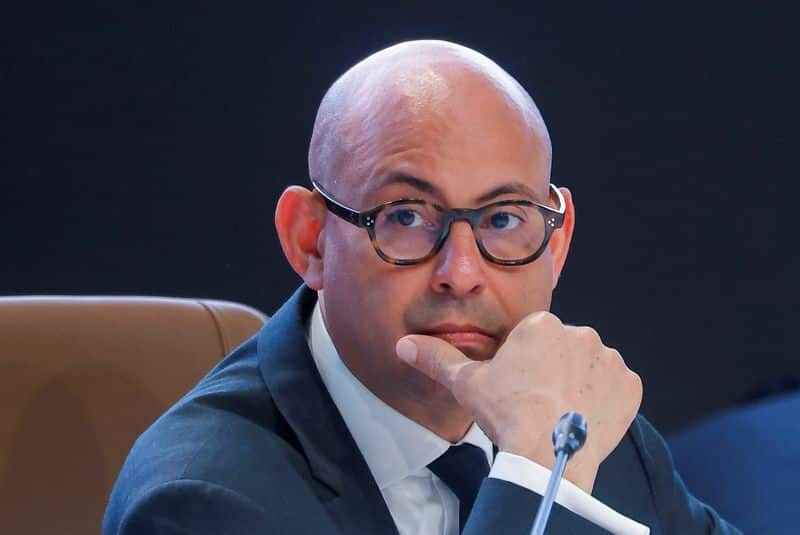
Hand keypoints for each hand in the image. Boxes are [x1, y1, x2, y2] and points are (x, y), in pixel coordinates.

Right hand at [396, 311, 642, 493]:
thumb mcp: (465, 383)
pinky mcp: (629, 386)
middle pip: (562, 351)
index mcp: (542, 325)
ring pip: (589, 368)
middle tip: (535, 403)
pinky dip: (602, 401)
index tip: (517, 388)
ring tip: (558, 413)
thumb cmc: (507, 414)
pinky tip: (580, 418)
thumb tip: (404, 345)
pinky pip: (615, 388)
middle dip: (551, 372)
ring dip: (578, 385)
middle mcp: (581, 333)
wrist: (547, 455)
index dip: (522, 365)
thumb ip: (436, 359)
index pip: (533, 340)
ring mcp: (609, 360)